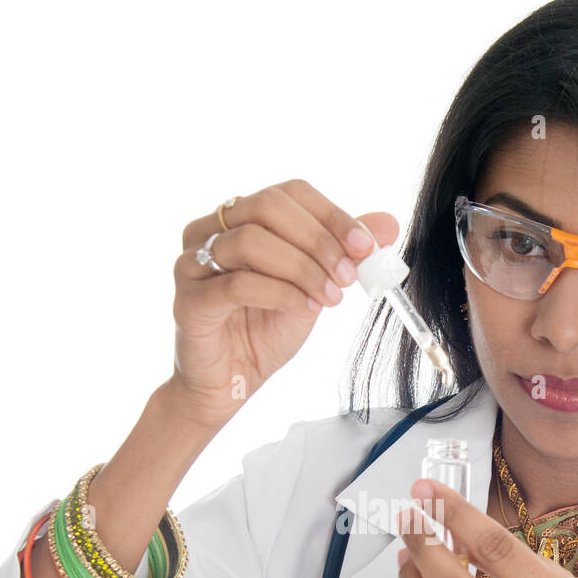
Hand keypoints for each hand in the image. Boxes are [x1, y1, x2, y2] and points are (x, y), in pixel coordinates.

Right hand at [170, 180, 397, 429]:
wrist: (229, 383)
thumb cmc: (265, 330)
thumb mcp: (314, 285)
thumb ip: (343, 252)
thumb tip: (389, 223)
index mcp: (241, 217)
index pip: (290, 193)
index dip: (332, 215)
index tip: (366, 246)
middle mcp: (209, 230)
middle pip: (268, 206)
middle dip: (318, 240)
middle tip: (349, 275)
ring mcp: (192, 262)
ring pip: (252, 241)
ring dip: (302, 269)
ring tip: (329, 299)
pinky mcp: (188, 299)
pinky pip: (238, 284)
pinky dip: (281, 294)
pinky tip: (304, 309)